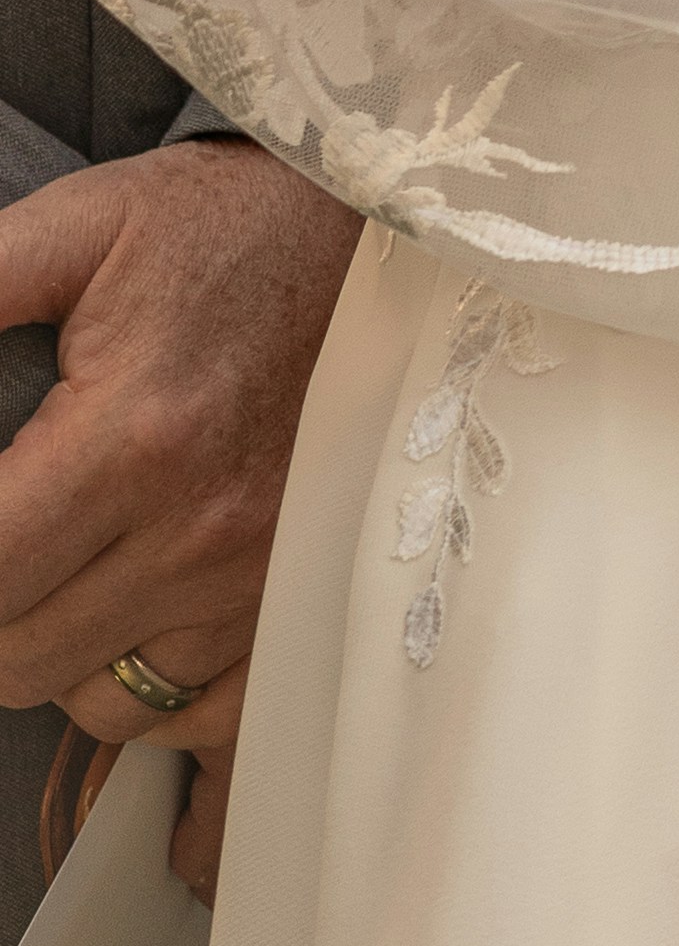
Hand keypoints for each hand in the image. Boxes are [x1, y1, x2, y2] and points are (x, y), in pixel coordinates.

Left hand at [0, 151, 361, 890]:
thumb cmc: (217, 230)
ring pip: (102, 704)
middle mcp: (201, 531)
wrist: (375, 230)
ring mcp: (259, 580)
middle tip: (15, 535)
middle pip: (22, 658)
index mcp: (130, 439)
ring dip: (65, 651)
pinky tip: (141, 608)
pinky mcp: (302, 602)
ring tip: (72, 566)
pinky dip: (154, 686)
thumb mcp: (75, 228)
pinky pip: (196, 717)